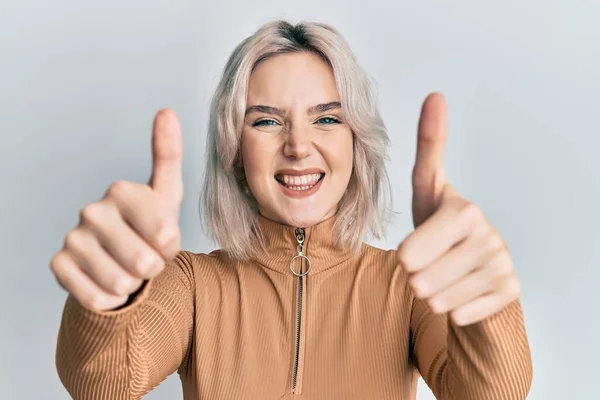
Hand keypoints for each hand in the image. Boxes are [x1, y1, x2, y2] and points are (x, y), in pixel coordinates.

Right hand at [50, 109, 183, 311]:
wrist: (118, 259)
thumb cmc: (148, 226)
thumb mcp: (167, 195)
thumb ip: (169, 155)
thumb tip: (167, 111)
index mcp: (122, 190)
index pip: (165, 237)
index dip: (171, 247)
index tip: (162, 238)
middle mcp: (92, 211)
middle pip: (145, 263)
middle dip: (153, 267)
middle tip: (146, 255)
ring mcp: (72, 238)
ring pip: (123, 284)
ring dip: (133, 284)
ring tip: (128, 266)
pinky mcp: (58, 266)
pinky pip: (98, 299)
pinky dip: (112, 298)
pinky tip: (108, 280)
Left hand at [397, 93, 520, 325]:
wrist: (472, 266)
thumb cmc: (442, 227)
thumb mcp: (428, 190)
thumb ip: (429, 148)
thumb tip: (436, 95)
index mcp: (463, 210)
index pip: (410, 253)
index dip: (408, 255)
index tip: (414, 250)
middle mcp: (488, 236)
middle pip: (420, 279)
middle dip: (417, 276)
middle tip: (431, 262)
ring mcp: (502, 265)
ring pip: (438, 301)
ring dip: (434, 294)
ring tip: (446, 275)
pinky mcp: (510, 291)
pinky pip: (459, 316)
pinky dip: (454, 310)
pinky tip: (464, 291)